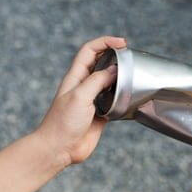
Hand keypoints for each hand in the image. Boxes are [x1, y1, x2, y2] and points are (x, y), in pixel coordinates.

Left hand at [37, 35, 126, 167]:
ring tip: (132, 76)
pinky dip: (122, 97)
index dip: (105, 42)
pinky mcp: (99, 114)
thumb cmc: (63, 123)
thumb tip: (115, 70)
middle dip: (114, 55)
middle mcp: (83, 86)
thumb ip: (98, 81)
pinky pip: (113, 101)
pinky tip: (129, 98)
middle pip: (100, 62)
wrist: (59, 149)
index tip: (122, 43)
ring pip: (108, 82)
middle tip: (130, 56)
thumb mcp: (80, 96)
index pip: (90, 51)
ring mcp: (92, 100)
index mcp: (75, 77)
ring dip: (120, 77)